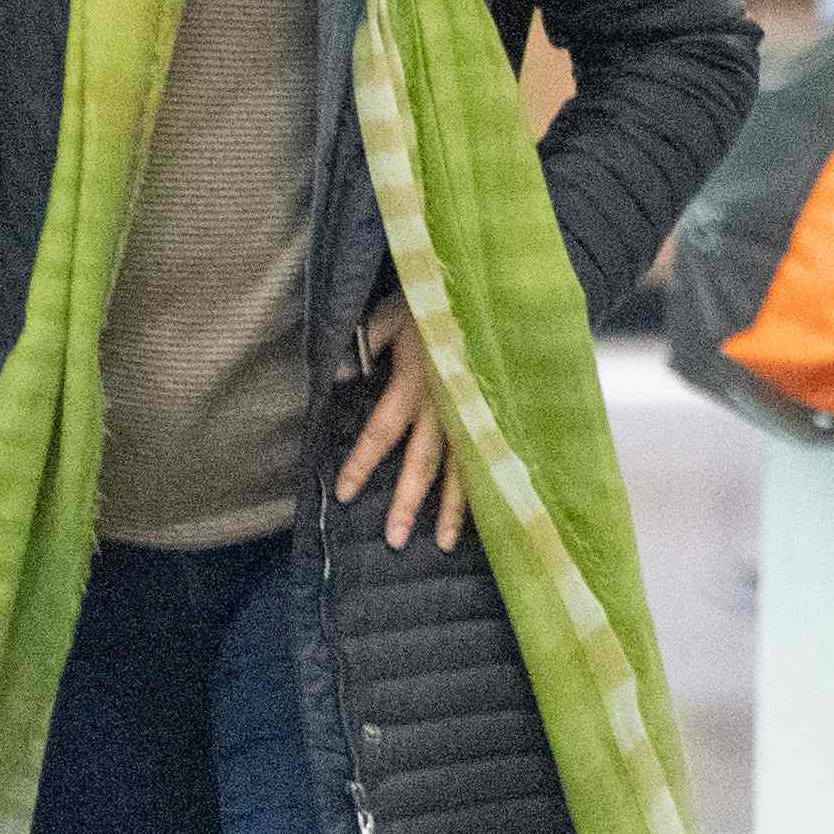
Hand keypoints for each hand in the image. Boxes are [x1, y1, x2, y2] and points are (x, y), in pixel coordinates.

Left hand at [333, 298, 465, 552]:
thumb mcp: (393, 312)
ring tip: (441, 544)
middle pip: (423, 462)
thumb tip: (338, 376)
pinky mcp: (495, 413)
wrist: (490, 289)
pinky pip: (489, 457)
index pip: (383, 432)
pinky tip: (485, 516)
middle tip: (394, 541)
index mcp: (415, 382)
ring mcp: (474, 412)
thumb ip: (366, 342)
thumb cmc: (433, 300)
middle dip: (407, 503)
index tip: (344, 493)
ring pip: (463, 469)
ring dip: (452, 509)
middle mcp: (446, 405)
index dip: (362, 463)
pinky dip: (485, 488)